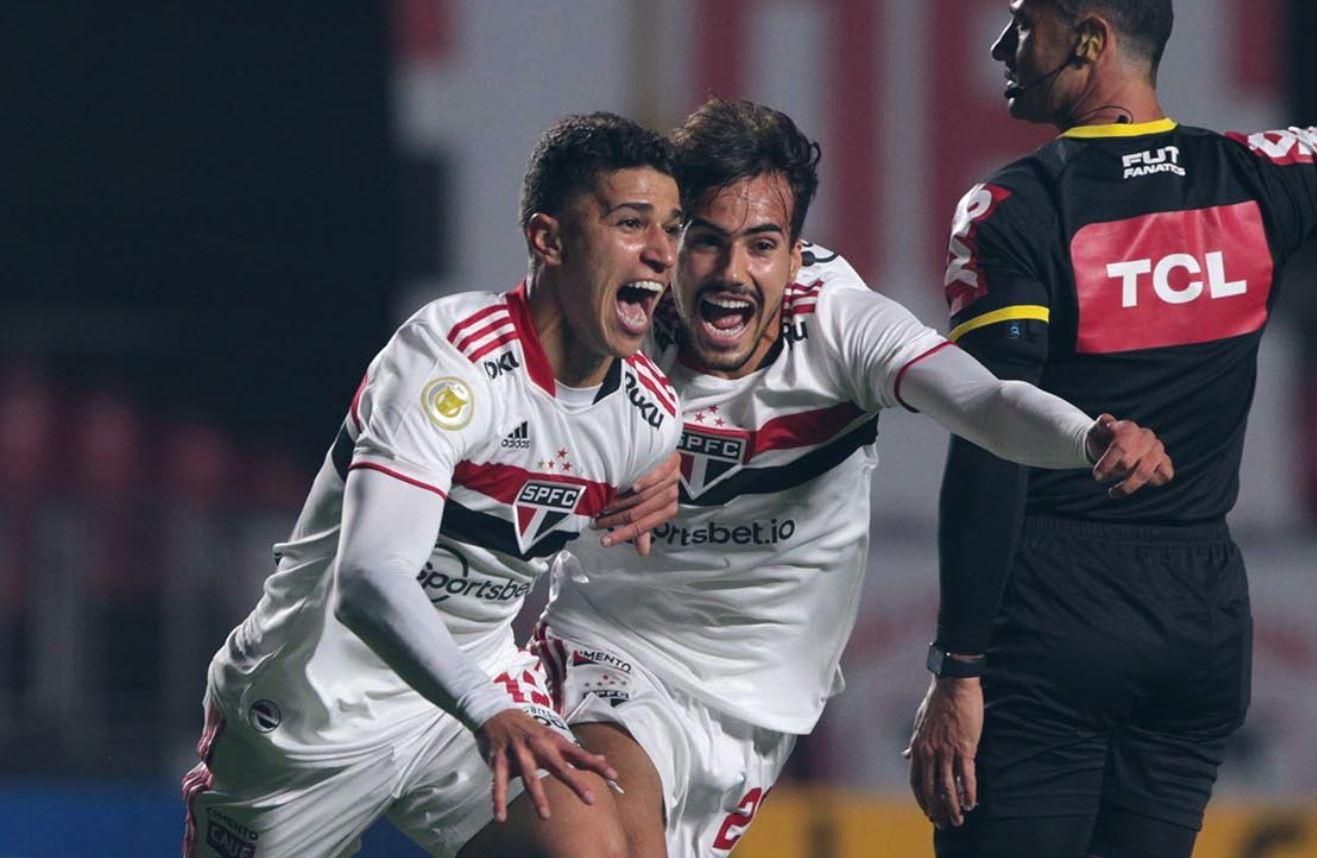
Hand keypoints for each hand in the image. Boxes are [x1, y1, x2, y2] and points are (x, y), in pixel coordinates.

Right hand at [475, 708, 618, 821]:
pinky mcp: (499, 759)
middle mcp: (538, 746)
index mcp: (553, 741)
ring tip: (546, 816)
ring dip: (538, 796)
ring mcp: (518, 752)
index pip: (579, 754)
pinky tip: (501, 817)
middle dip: (575, 782)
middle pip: (559, 766)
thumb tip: (601, 759)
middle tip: (591, 799)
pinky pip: (499, 783)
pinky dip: (499, 800)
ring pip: (529, 777)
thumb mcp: (552, 737)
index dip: (596, 764)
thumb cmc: (528, 729)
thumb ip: (575, 752)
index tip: (614, 776)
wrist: (495, 712)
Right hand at [593, 452, 679, 554]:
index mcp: (667, 509)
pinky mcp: (671, 461)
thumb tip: (643, 553)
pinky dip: (647, 481)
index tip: (605, 541)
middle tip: (597, 522)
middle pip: (642, 511)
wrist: (664, 451)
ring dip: (625, 502)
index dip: (624, 534)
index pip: (644, 525)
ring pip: (648, 495)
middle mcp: (671, 495)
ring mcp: (672, 478)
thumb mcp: (648, 504)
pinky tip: (633, 486)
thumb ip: (643, 526)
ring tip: (605, 505)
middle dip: (617, 518)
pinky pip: (660, 474)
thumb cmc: (654, 480)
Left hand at [905, 675, 982, 828]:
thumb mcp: (920, 722)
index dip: (922, 798)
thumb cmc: (938, 701)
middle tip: (944, 824)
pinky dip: (968, 792)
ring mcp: (946, 750)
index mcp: (918, 746)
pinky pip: (966, 776)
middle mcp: (929, 752)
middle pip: (931, 789)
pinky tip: (972, 804)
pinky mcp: (964, 747)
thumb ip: (914, 742)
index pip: (917, 780)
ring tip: (958, 820)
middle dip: (937, 809)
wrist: (953, 684)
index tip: (928, 811)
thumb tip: (906, 755)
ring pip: (948, 787)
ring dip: (953, 807)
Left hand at [1084, 413, 1173, 498]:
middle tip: (1101, 478)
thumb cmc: (1101, 440)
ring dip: (1128, 486)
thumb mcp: (1095, 432)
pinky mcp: (1164, 462)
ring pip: (1145, 472)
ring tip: (1113, 493)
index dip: (1108, 463)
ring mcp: (1157, 450)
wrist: (1110, 446)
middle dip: (1114, 472)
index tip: (1096, 476)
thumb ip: (1101, 424)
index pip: (1121, 447)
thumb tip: (1109, 423)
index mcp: (1129, 428)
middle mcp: (1146, 437)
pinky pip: (1165, 475)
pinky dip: (1153, 482)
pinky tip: (1136, 482)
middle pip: (1130, 462)